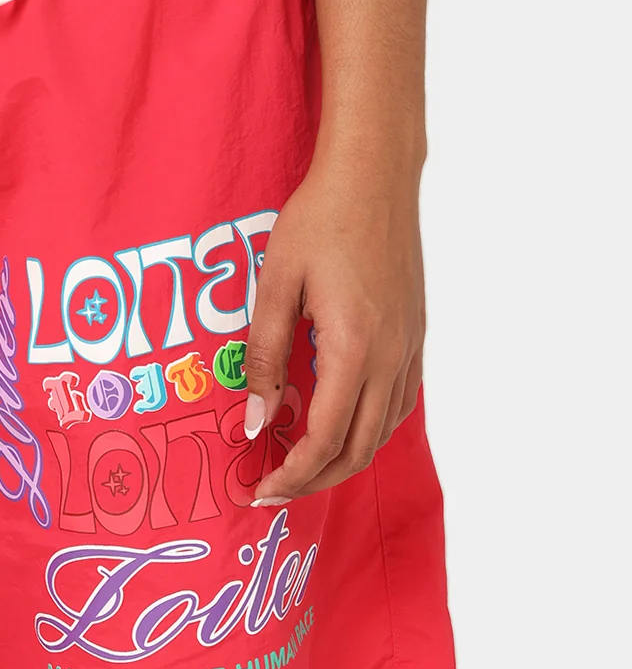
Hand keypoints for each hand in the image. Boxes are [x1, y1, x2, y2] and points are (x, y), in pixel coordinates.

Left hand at [243, 161, 423, 503]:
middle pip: (358, 449)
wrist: (374, 176)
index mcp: (354, 350)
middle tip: (273, 492)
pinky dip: (369, 431)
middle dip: (315, 481)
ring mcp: (410, 348)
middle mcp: (391, 358)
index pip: (323, 439)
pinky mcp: (416, 335)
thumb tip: (253, 423)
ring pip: (383, 432)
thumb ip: (262, 358)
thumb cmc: (318, 222)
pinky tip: (341, 429)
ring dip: (344, 461)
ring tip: (302, 469)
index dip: (290, 474)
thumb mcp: (275, 287)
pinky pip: (399, 404)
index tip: (259, 490)